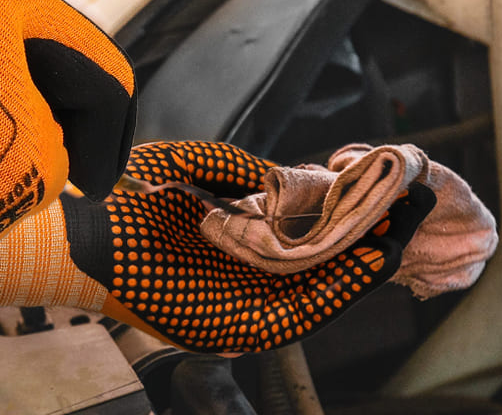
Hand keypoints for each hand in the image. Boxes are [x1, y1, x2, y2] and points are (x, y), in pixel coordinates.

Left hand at [65, 141, 435, 352]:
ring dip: (369, 266)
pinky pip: (305, 313)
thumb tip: (292, 178)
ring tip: (406, 233)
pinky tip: (368, 261)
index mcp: (245, 249)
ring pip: (327, 292)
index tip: (389, 195)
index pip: (313, 240)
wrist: (87, 232)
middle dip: (376, 243)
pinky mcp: (243, 330)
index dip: (354, 222)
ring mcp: (250, 306)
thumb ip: (249, 176)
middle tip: (414, 213)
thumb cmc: (133, 201)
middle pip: (330, 269)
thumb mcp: (201, 172)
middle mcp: (254, 281)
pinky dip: (341, 288)